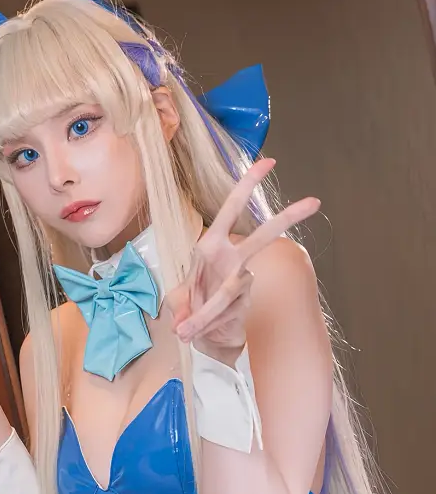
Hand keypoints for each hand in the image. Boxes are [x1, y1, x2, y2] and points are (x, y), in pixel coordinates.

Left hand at [167, 158, 319, 362]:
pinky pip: (225, 313)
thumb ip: (182, 308)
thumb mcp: (178, 299)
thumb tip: (184, 327)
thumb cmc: (191, 304)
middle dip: (288, 219)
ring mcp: (242, 280)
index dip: (248, 185)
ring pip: (229, 293)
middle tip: (314, 202)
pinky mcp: (245, 302)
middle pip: (263, 236)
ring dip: (206, 315)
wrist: (202, 331)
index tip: (268, 162)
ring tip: (187, 330)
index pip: (230, 209)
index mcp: (211, 245)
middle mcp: (231, 258)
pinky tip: (201, 329)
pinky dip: (208, 325)